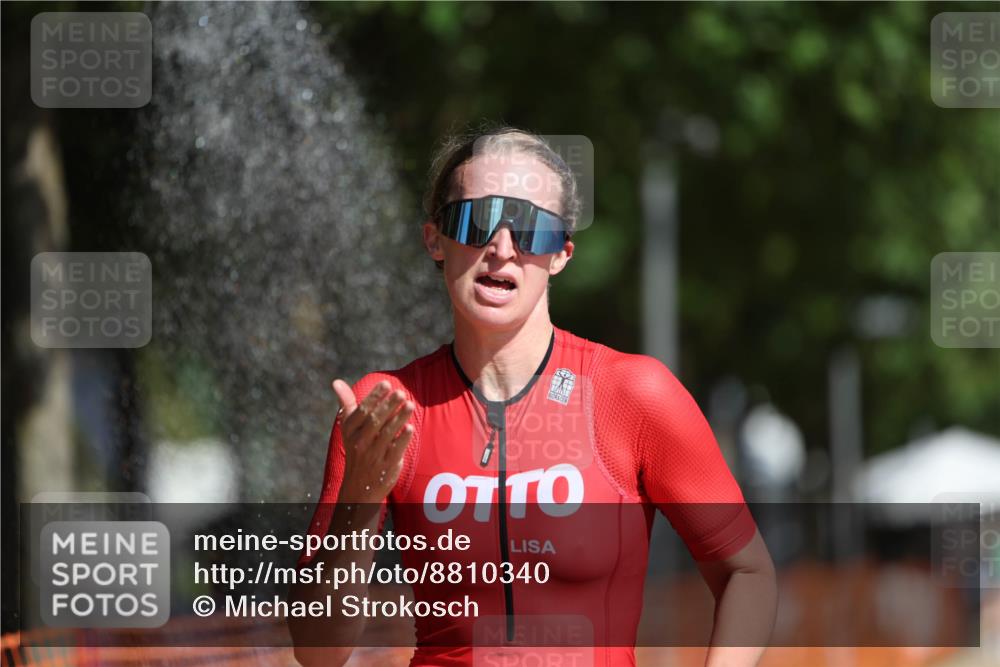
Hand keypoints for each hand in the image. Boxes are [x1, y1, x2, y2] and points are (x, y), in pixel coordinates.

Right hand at [332, 379, 414, 503]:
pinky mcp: (386, 465)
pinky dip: (402, 439)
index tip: (386, 383)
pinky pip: (395, 450)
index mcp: (350, 431)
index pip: (362, 411)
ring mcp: (373, 454)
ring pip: (387, 434)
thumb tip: (337, 382)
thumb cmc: (356, 449)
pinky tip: (410, 428)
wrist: (358, 486)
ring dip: (399, 418)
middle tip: (400, 392)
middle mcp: (360, 442)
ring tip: (410, 405)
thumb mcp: (348, 428)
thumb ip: (347, 404)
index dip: (374, 396)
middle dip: (388, 406)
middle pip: (375, 421)